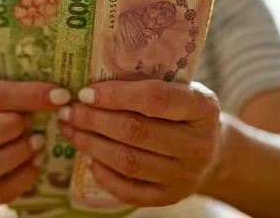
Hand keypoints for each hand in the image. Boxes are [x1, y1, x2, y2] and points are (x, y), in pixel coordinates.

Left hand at [58, 80, 220, 206]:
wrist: (212, 150)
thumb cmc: (182, 111)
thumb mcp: (177, 89)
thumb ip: (145, 83)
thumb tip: (90, 84)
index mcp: (203, 107)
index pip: (155, 98)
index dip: (115, 95)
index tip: (85, 93)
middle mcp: (199, 144)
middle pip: (135, 131)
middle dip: (93, 120)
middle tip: (68, 111)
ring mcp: (186, 175)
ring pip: (127, 161)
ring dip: (90, 144)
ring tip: (70, 130)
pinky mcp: (171, 197)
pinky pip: (129, 190)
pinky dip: (103, 174)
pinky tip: (88, 158)